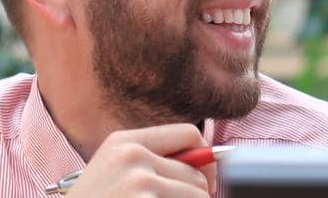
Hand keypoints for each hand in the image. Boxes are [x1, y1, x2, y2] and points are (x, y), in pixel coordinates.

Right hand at [66, 124, 211, 196]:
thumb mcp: (114, 176)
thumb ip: (154, 163)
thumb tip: (213, 158)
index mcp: (123, 142)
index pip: (189, 135)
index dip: (205, 161)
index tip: (203, 184)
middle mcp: (131, 155)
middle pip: (197, 172)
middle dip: (195, 196)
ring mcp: (137, 181)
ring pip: (197, 195)